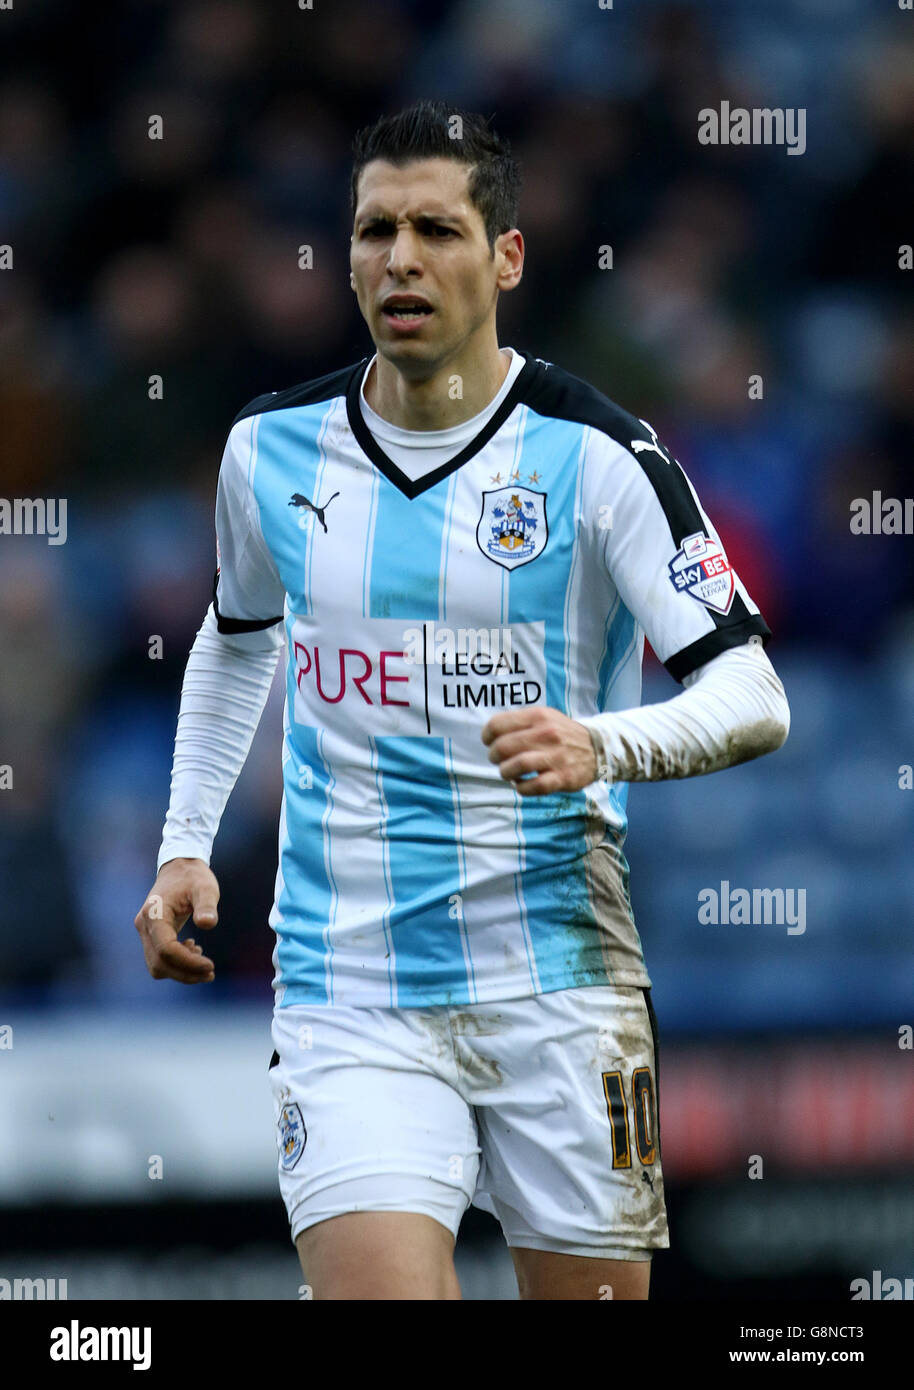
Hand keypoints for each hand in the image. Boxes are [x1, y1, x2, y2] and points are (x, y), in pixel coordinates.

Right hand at [134, 858, 219, 983]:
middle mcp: (144, 925)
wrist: (179, 867)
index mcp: (154, 913)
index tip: (211, 966)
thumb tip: (207, 923)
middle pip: (159, 963)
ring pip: (156, 965)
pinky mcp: (150, 934)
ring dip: (180, 971)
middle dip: (185, 973)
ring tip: (204, 961)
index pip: (166, 949)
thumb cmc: (193, 877)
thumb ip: (206, 905)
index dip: (188, 963)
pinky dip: (176, 963)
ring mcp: (144, 931)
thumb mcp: (206, 887)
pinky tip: (194, 949)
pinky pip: (158, 958)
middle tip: (211, 972)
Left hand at [481, 706, 598, 795]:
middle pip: (504, 747)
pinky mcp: (562, 777)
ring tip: (507, 773)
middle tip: (497, 759)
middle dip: (494, 756)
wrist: (598, 748)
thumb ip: (520, 722)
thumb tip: (492, 734)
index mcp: (538, 716)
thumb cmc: (562, 733)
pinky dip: (521, 787)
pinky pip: (533, 786)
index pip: (498, 724)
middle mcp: (547, 734)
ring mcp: (555, 757)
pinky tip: (521, 784)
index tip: (489, 742)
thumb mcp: (545, 717)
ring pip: (516, 766)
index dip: (487, 735)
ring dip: (505, 772)